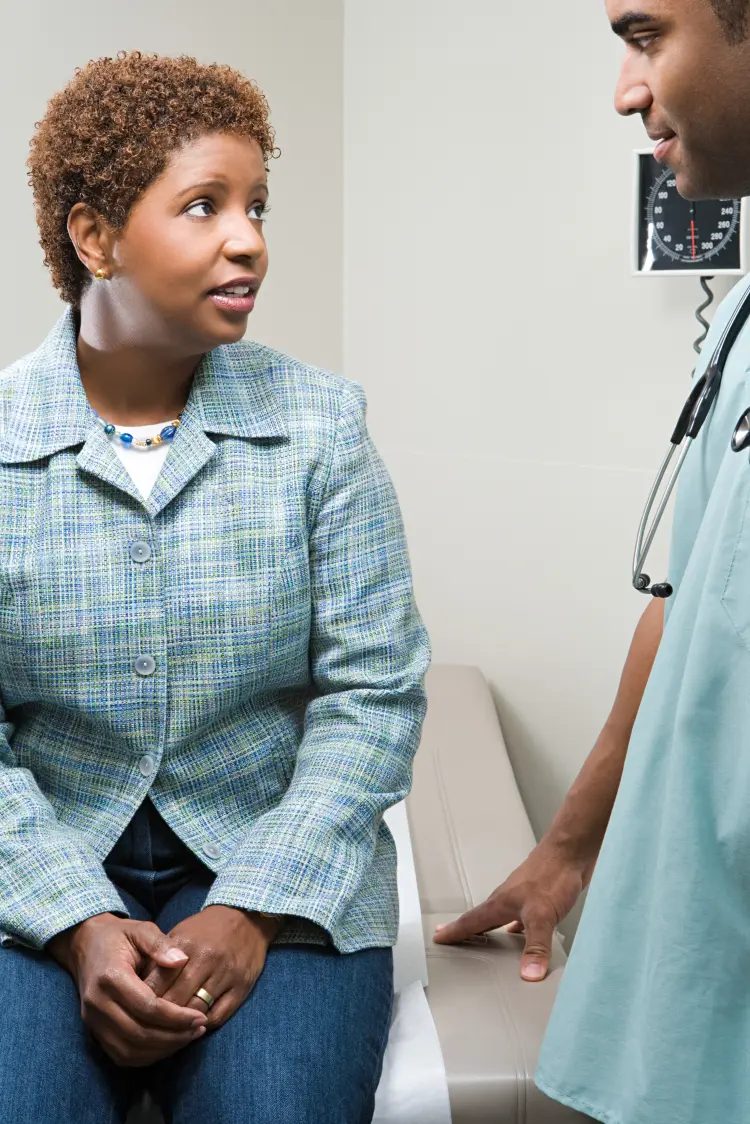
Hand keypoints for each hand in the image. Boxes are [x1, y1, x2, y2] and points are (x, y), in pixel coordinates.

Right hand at [48, 913, 207, 1066]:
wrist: (85, 944)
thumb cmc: (119, 936)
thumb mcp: (141, 929)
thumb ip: (160, 944)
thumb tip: (182, 961)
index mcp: (111, 977)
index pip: (147, 1007)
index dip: (176, 1017)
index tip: (200, 1017)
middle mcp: (98, 1004)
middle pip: (138, 1034)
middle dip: (173, 1037)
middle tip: (199, 1030)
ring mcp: (92, 1021)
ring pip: (129, 1050)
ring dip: (161, 1050)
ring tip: (188, 1038)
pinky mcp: (93, 1031)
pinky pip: (120, 1054)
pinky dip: (145, 1057)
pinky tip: (167, 1045)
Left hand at [142, 905, 278, 1030]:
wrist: (245, 917)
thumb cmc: (205, 929)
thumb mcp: (180, 933)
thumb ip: (159, 959)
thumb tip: (138, 989)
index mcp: (186, 944)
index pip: (158, 982)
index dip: (144, 1000)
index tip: (136, 1011)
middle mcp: (206, 959)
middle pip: (175, 999)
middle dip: (160, 1017)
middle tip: (149, 1027)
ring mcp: (226, 974)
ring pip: (196, 1010)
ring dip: (181, 1025)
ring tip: (169, 1031)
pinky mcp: (242, 986)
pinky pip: (218, 1016)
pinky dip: (203, 1025)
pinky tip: (192, 1027)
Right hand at [432, 842, 589, 981]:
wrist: (571, 850)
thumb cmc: (552, 874)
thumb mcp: (542, 915)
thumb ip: (536, 946)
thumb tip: (529, 974)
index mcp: (501, 903)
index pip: (472, 921)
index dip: (455, 931)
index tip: (439, 937)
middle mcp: (509, 899)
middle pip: (482, 918)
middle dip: (466, 929)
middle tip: (451, 936)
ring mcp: (524, 897)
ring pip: (501, 917)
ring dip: (491, 928)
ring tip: (483, 939)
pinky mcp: (541, 896)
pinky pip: (522, 917)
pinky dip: (517, 927)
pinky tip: (522, 932)